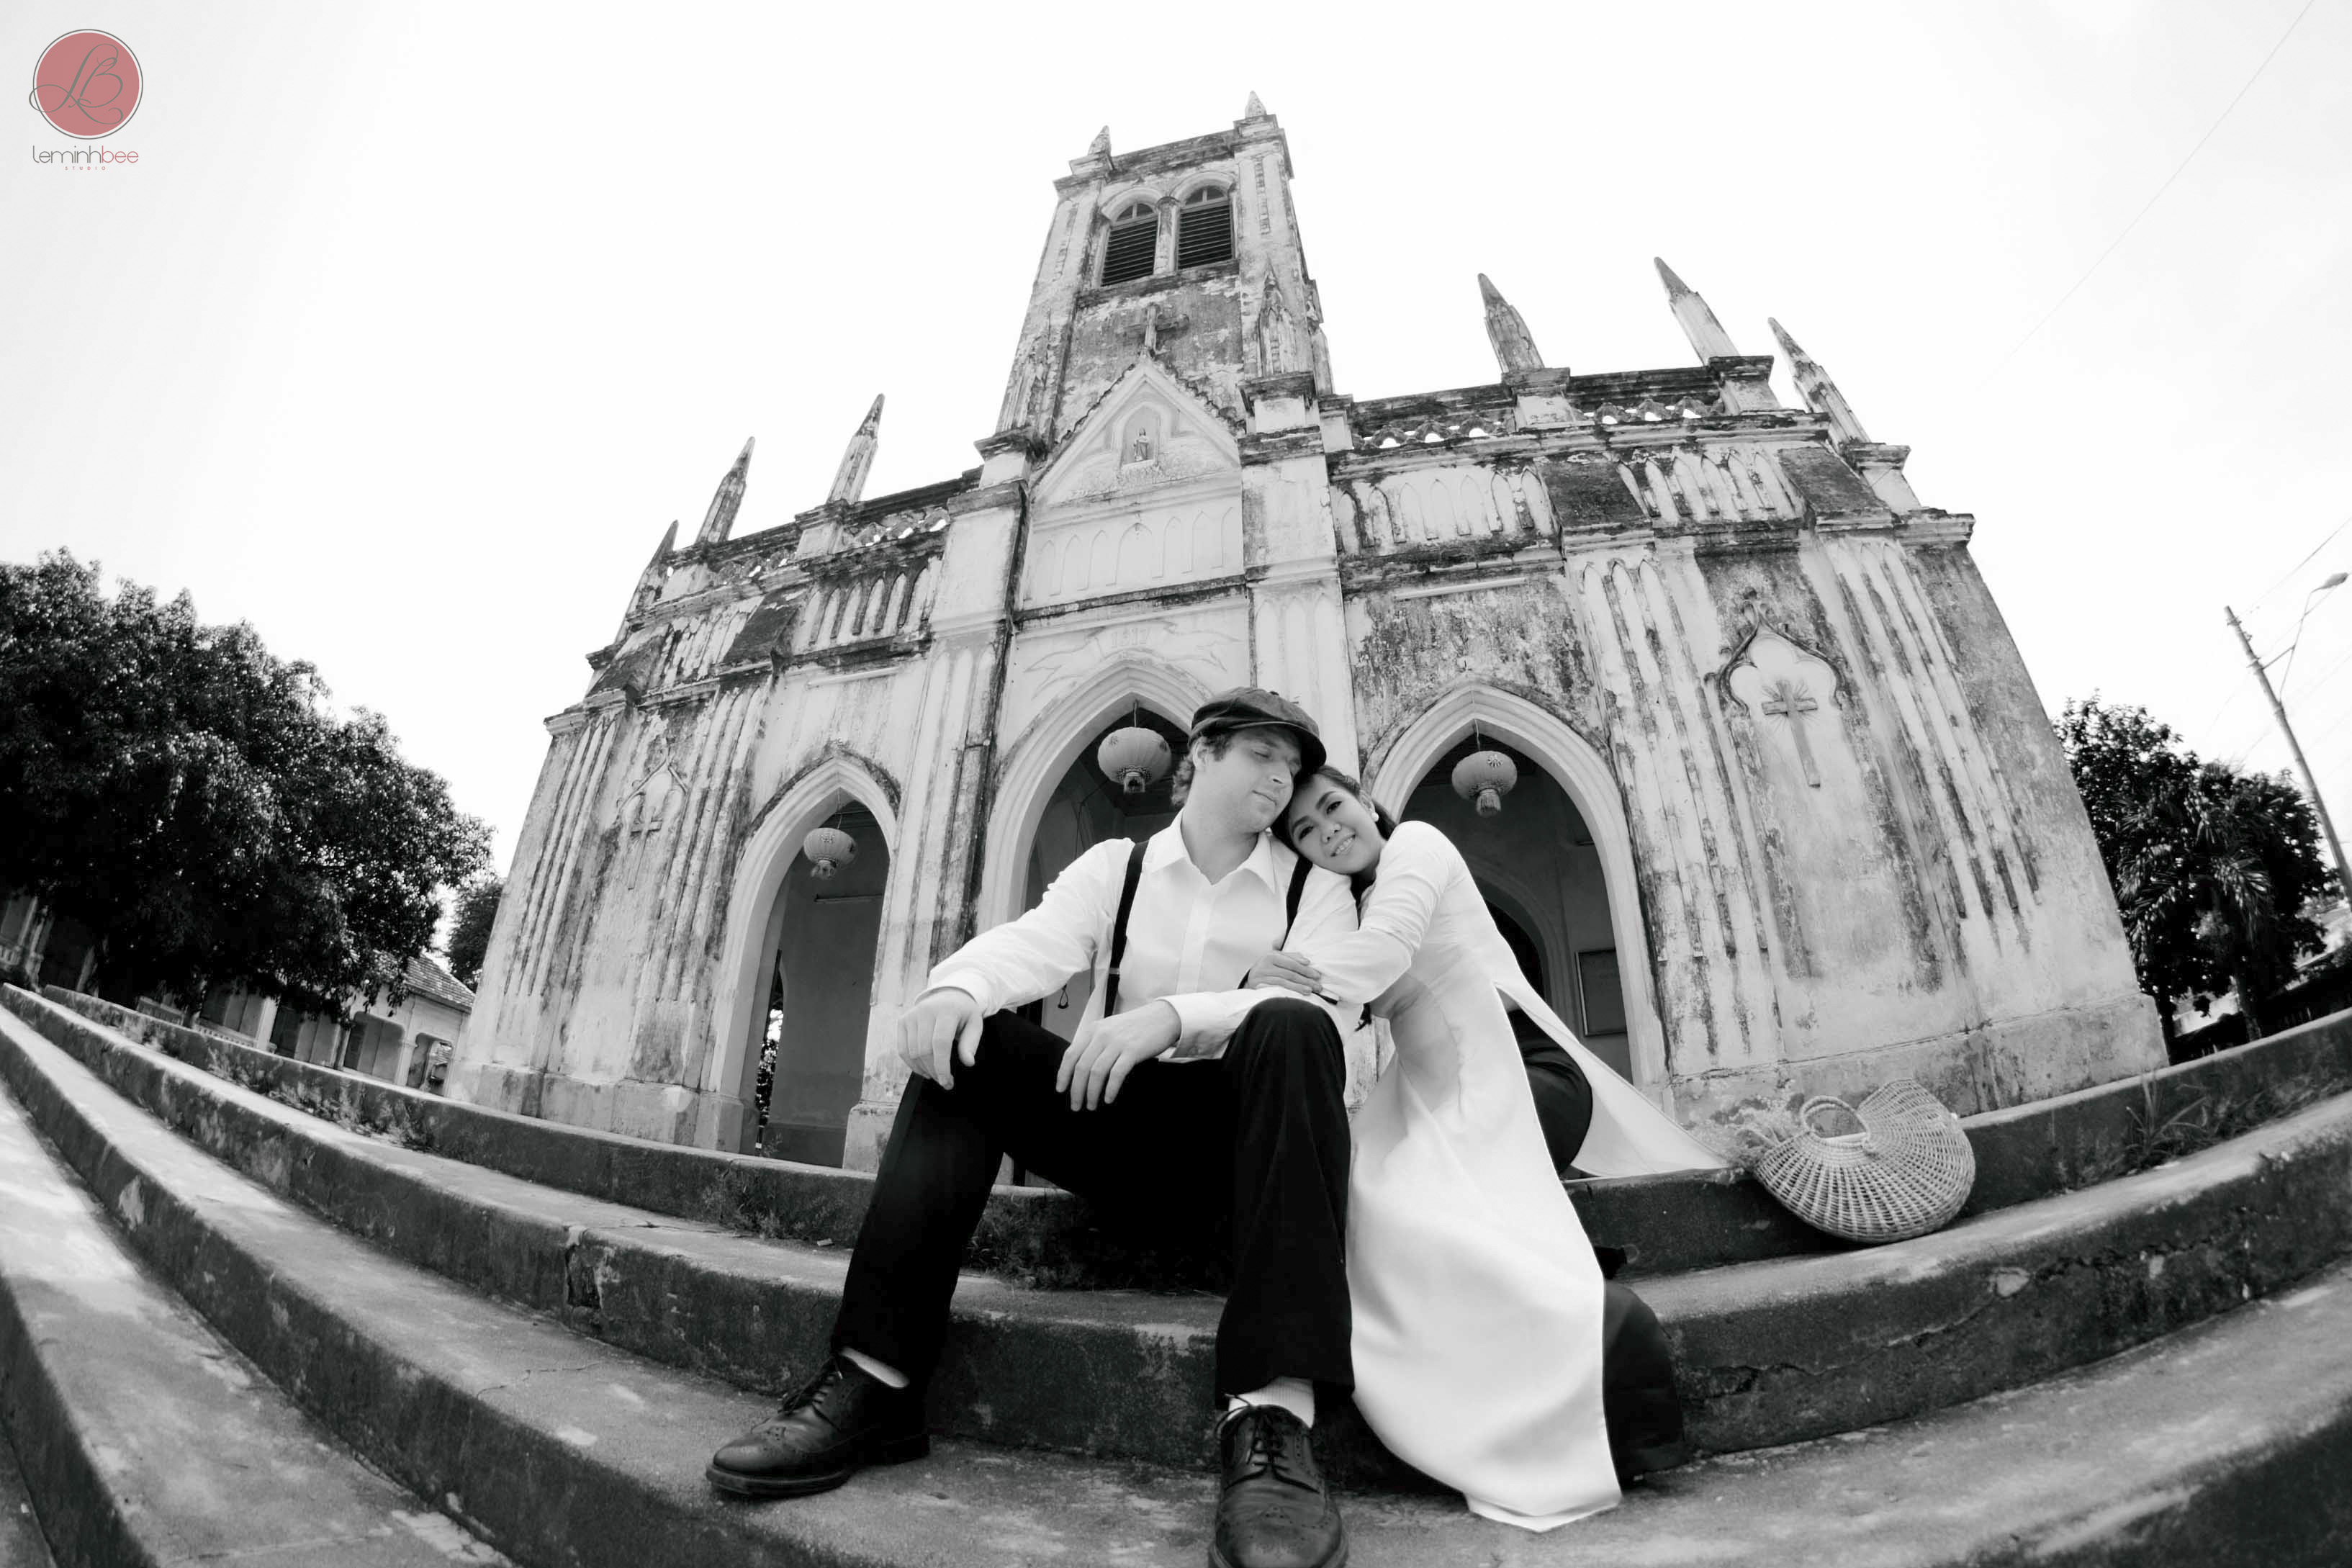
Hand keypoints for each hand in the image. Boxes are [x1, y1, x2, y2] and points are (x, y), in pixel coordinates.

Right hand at [895, 988, 982, 1089]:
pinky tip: (923, 1070)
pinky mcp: (902, 1021)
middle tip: (944, 1082)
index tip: (946, 1081)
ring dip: (923, 1069)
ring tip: (936, 1075)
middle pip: (924, 1050)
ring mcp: (911, 1015)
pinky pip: (902, 1050)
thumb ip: (970, 1043)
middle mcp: (925, 1011)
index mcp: (946, 1010)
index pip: (940, 1042)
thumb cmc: (963, 1013)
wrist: (948, 995)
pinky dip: (912, 1064)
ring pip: (912, 1052)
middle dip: (933, 1070)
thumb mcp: (975, 1024)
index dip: (941, 1065)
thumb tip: (968, 1062)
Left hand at [1055, 1001, 1178, 1110]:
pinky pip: (1116, 1074)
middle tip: (1077, 1105)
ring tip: (1092, 1105)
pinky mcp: (1133, 1051)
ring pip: (1096, 1072)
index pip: (1070, 1055)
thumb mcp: (1109, 1029)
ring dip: (1092, 1093)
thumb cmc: (1135, 1026)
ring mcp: (1117, 1043)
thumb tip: (1081, 1070)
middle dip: (1076, 1090)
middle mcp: (1102, 1035)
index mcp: (1092, 1030)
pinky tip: (1108, 1098)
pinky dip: (1110, 1088)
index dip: (1063, 1075)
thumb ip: (1094, 1044)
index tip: (1061, 1090)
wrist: (1162, 1017)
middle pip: (1082, 1067)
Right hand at [1245, 950, 1322, 995]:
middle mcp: (1265, 964)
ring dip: (1299, 987)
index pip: (1291, 963)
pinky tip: (1298, 995)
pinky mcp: (1259, 986)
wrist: (1251, 978)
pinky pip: (1277, 988)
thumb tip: (1306, 961)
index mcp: (1271, 955)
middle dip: (1306, 979)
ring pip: (1284, 981)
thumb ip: (1291, 957)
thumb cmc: (1268, 968)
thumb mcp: (1277, 959)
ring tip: (1310, 991)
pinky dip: (1289, 991)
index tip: (1316, 974)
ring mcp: (1261, 976)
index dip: (1305, 969)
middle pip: (1289, 972)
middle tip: (1318, 986)